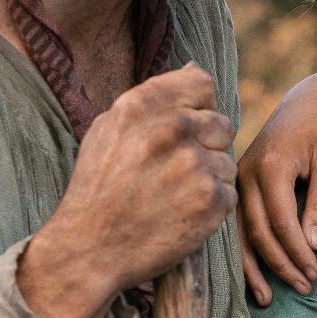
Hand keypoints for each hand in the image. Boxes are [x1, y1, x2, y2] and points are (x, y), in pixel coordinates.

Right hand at [20, 64, 235, 317]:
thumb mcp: (110, 128)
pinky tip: (181, 213)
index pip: (201, 83)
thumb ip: (154, 97)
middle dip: (205, 145)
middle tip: (173, 172)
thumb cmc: (98, 187)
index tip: (182, 128)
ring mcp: (195, 164)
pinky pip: (228, 191)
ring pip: (226, 160)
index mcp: (145, 105)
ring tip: (172, 195)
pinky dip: (211, 205)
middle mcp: (173, 128)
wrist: (88, 250)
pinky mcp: (211, 199)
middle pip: (221, 123)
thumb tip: (194, 67)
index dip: (197, 106)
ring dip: (208, 177)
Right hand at [237, 69, 316, 300]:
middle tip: (303, 288)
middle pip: (257, 232)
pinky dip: (243, 251)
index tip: (315, 273)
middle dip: (280, 265)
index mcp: (270, 165)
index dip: (297, 252)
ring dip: (253, 267)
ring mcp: (237, 178)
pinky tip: (250, 275)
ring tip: (267, 299)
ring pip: (239, 233)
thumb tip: (311, 246)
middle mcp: (244, 173)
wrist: (310, 99)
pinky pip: (236, 224)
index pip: (279, 222)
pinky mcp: (237, 183)